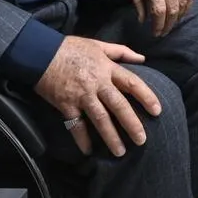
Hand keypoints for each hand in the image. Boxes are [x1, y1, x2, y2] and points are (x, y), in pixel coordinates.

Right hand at [35, 35, 161, 156]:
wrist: (41, 53)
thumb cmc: (72, 48)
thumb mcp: (99, 45)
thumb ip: (121, 52)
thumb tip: (142, 58)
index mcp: (107, 68)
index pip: (132, 83)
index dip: (146, 96)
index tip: (157, 110)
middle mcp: (97, 83)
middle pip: (118, 105)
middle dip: (131, 124)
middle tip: (142, 140)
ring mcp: (81, 95)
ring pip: (100, 118)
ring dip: (111, 136)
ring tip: (120, 152)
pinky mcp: (65, 104)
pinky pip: (75, 125)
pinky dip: (81, 139)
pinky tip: (88, 151)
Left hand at [127, 0, 192, 36]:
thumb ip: (138, 0)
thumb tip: (142, 19)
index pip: (159, 11)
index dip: (158, 25)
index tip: (155, 33)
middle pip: (172, 10)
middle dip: (168, 25)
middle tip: (162, 32)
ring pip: (183, 4)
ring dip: (178, 17)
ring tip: (171, 24)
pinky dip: (187, 6)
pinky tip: (181, 12)